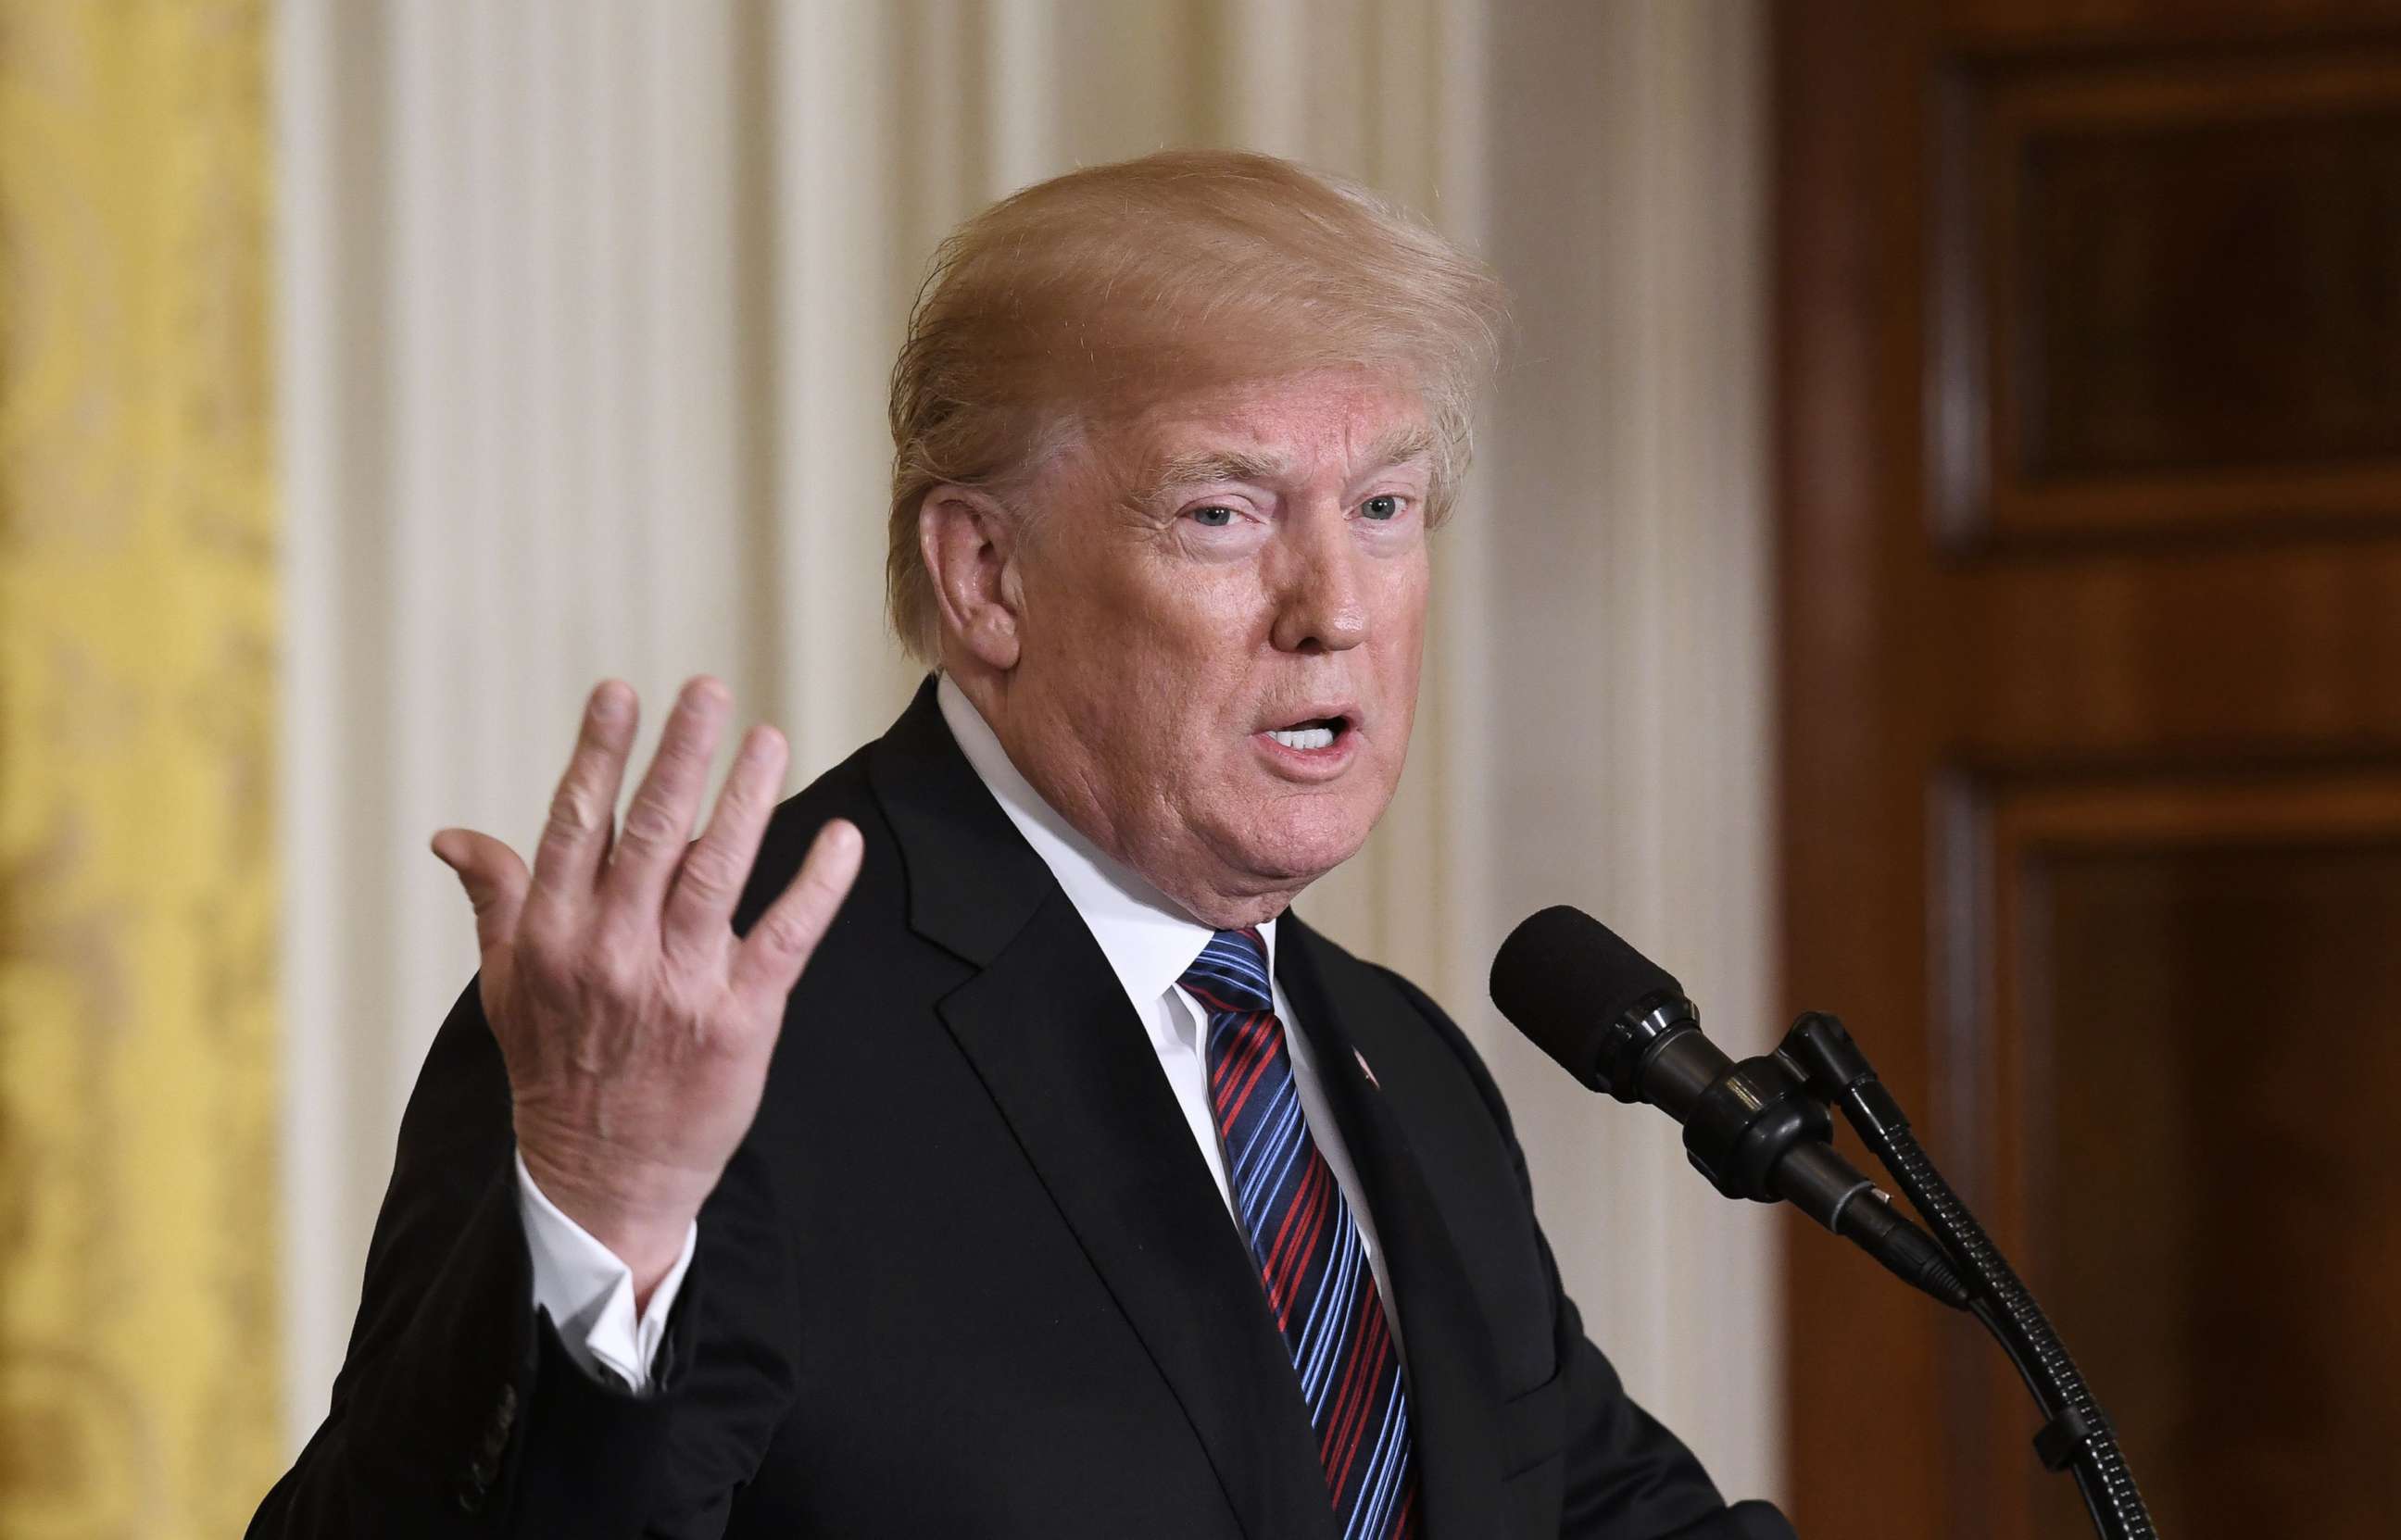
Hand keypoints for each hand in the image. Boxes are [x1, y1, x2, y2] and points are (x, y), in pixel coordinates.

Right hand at [431, 677, 862, 1299]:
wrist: (603, 1180)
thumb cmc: (557, 1068)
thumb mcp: (507, 986)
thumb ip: (498, 899)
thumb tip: (452, 836)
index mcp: (552, 937)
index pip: (577, 826)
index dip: (600, 755)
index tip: (622, 692)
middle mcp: (612, 954)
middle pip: (651, 835)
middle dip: (681, 756)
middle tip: (710, 689)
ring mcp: (677, 988)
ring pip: (716, 874)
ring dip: (747, 801)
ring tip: (770, 739)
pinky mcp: (739, 1022)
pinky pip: (783, 941)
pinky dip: (816, 888)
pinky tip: (841, 839)